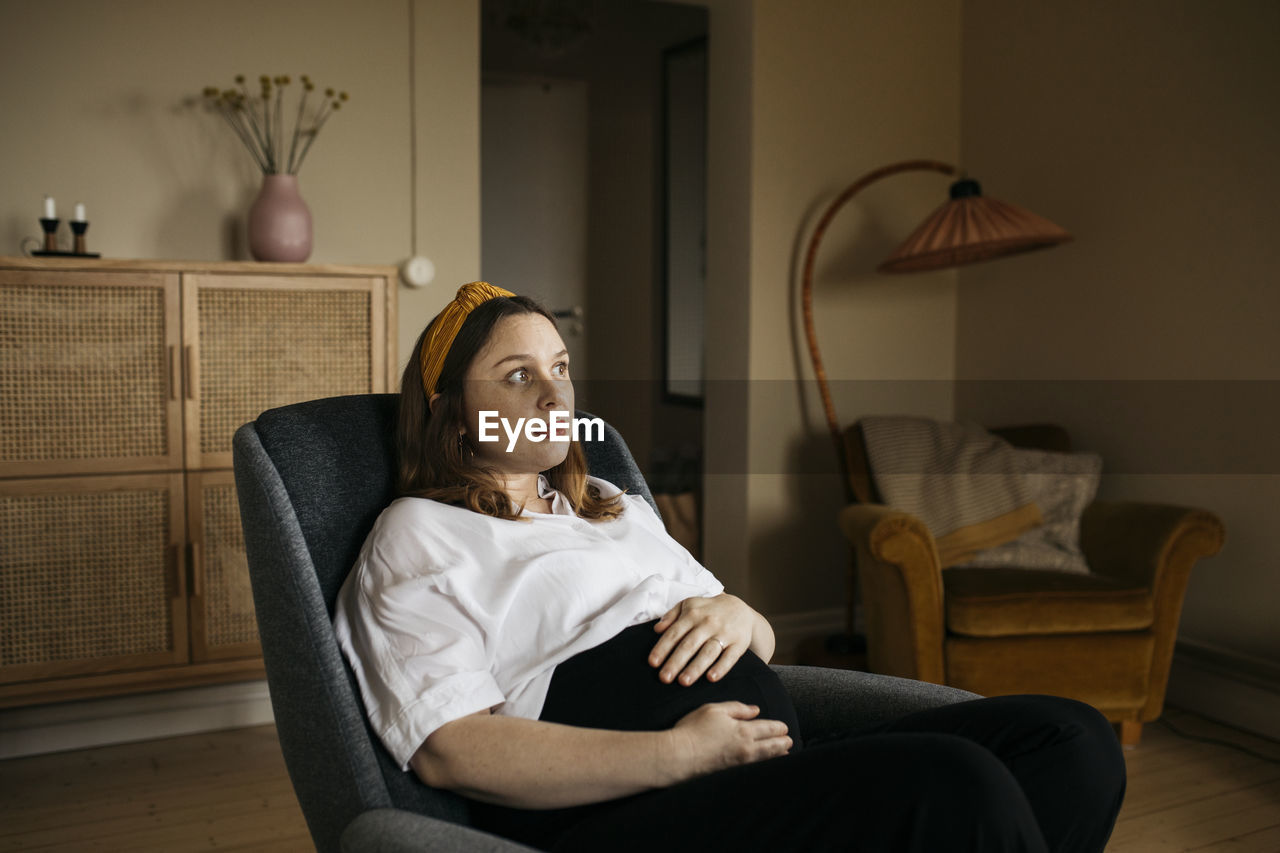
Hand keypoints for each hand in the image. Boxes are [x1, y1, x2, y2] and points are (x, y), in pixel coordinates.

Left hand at [649, 594, 760, 685]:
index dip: (662, 648)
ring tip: (683, 681)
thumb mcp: (689, 605)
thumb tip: (657, 629)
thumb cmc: (708, 610)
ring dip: (695, 667)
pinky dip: (721, 667)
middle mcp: (708, 623)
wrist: (740, 608)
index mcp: (693, 614)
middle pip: (689, 645)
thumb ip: (671, 615)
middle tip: (664, 678)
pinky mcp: (739, 643)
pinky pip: (730, 657)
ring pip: (708, 652)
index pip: (674, 633)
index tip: (653, 663)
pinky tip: (711, 678)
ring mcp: (724, 633)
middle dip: (675, 662)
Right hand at [664, 701, 791, 782]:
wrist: (679, 757)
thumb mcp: (714, 710)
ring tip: (785, 753)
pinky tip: (766, 766)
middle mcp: (747, 748)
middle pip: (774, 746)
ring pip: (768, 760)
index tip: (784, 728)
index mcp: (744, 730)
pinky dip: (766, 766)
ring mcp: (742, 764)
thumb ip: (737, 708)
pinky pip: (757, 770)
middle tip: (789, 741)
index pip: (771, 728)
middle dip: (784, 742)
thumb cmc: (693, 730)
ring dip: (778, 755)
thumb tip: (755, 710)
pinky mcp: (734, 774)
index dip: (780, 728)